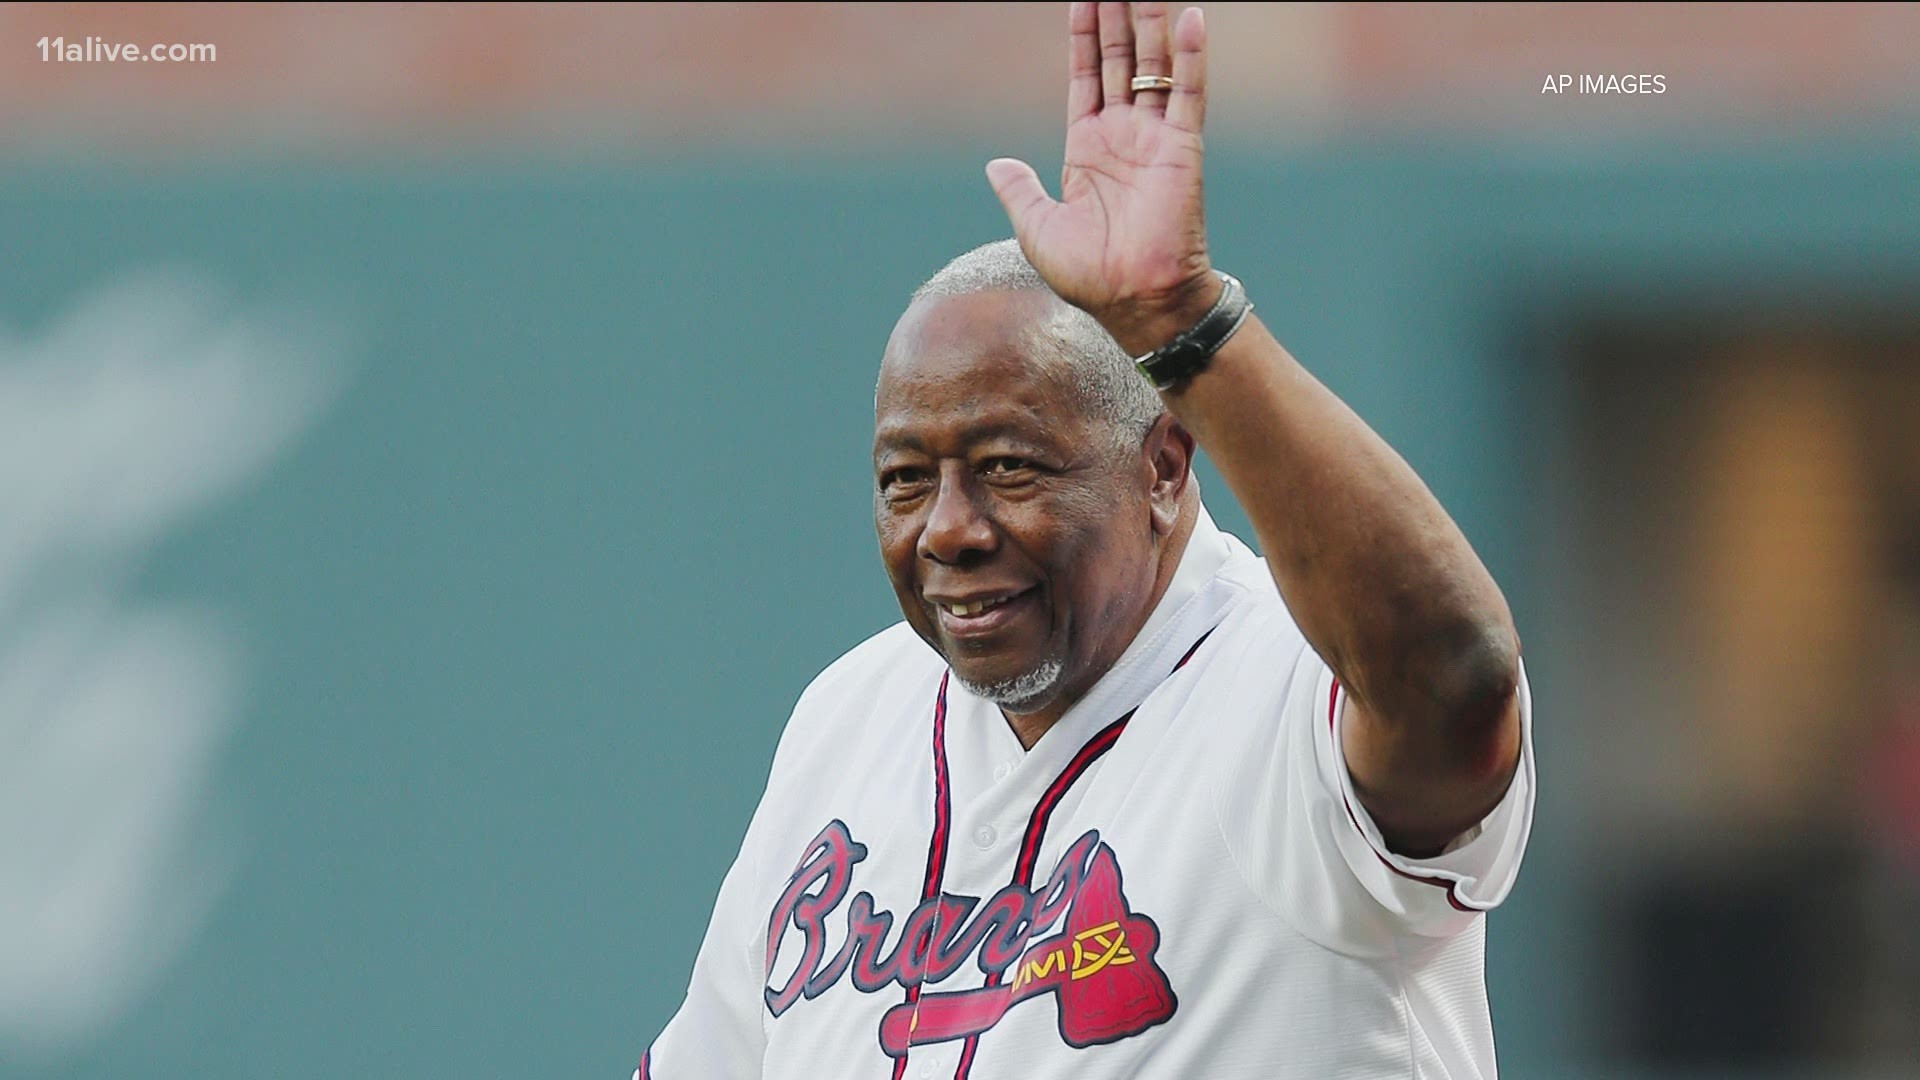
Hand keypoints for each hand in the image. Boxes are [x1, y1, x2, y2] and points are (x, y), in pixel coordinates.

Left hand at [986, 2, 1216, 356]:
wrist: (1134, 301)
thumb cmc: (1089, 275)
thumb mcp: (1037, 228)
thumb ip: (1020, 189)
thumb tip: (996, 163)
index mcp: (1088, 150)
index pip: (1086, 77)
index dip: (1083, 38)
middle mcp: (1123, 136)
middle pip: (1119, 60)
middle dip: (1116, 17)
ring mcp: (1154, 137)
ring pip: (1153, 65)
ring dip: (1150, 23)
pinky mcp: (1182, 147)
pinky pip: (1189, 92)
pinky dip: (1191, 56)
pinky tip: (1191, 17)